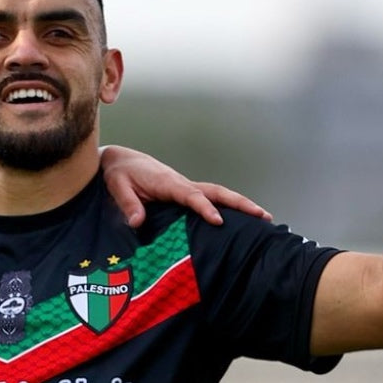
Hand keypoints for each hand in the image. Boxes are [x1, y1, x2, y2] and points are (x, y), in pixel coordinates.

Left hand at [100, 146, 270, 227]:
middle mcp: (181, 183)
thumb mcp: (118, 186)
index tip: (218, 221)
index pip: (191, 196)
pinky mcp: (183, 193)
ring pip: (217, 194)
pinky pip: (209, 199)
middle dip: (238, 203)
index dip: (205, 208)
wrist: (120, 161)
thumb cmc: (119, 173)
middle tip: (262, 216)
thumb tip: (138, 222)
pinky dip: (227, 206)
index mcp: (167, 182)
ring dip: (239, 205)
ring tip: (264, 218)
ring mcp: (185, 187)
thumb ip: (128, 204)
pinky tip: (239, 220)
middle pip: (215, 192)